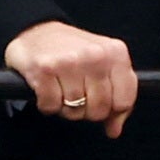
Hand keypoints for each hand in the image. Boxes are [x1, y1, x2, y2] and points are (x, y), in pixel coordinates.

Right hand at [3, 20, 136, 136]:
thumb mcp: (103, 65)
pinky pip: (51, 106)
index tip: (99, 99)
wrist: (36, 30)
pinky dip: (47, 103)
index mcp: (115, 53)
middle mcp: (95, 55)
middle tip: (76, 91)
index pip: (124, 101)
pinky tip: (47, 87)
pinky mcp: (45, 69)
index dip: (111, 109)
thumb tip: (114, 129)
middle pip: (99, 110)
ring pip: (75, 111)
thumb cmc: (71, 49)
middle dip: (86, 109)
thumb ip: (116, 96)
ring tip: (61, 87)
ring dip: (65, 106)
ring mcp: (70, 62)